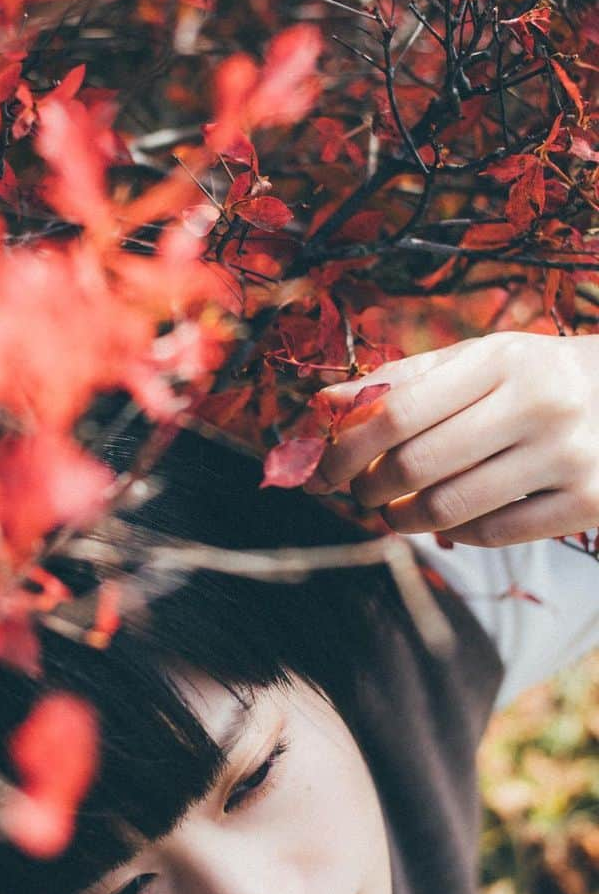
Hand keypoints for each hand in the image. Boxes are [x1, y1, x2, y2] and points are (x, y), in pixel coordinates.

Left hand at [303, 331, 598, 546]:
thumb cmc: (534, 376)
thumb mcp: (478, 360)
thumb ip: (402, 380)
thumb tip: (323, 401)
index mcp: (502, 360)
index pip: (398, 411)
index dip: (346, 447)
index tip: (321, 470)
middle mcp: (538, 404)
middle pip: (417, 464)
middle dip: (369, 487)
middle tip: (358, 492)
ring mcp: (568, 456)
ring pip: (450, 507)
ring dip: (402, 517)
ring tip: (392, 511)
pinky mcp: (590, 502)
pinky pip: (494, 533)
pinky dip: (455, 533)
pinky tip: (448, 521)